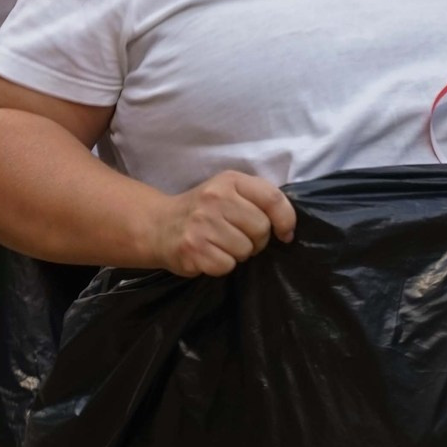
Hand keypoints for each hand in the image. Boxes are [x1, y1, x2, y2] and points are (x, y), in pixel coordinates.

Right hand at [147, 170, 295, 276]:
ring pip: (245, 250)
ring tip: (221, 244)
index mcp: (229, 180)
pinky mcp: (193, 249)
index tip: (284, 233)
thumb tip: (287, 232)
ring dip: (238, 254)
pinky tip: (209, 254)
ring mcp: (202, 223)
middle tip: (238, 237)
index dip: (286, 219)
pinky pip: (227, 266)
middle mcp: (215, 198)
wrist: (158, 225)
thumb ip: (259, 201)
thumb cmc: (203, 210)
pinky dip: (222, 265)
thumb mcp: (228, 192)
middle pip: (261, 228)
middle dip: (256, 240)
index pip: (273, 198)